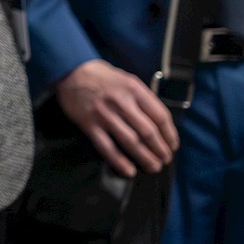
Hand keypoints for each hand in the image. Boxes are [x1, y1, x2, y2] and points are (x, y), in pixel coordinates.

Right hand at [54, 59, 178, 176]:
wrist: (71, 72)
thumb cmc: (102, 77)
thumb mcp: (127, 79)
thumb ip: (142, 98)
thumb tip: (159, 123)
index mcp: (134, 89)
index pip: (160, 116)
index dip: (170, 135)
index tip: (172, 146)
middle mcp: (121, 102)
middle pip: (148, 132)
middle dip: (160, 150)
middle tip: (165, 160)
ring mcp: (104, 114)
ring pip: (131, 142)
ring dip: (145, 158)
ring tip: (153, 167)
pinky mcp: (89, 124)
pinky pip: (107, 147)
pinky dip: (119, 161)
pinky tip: (129, 171)